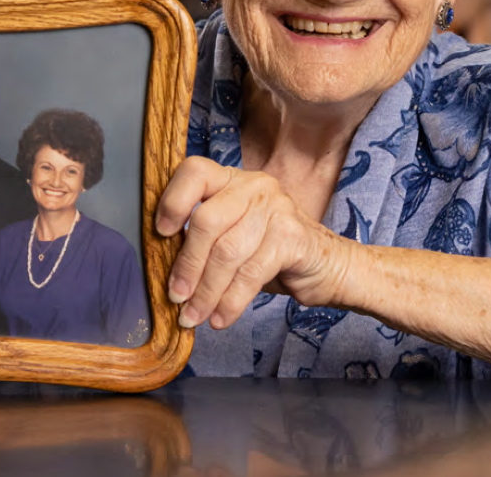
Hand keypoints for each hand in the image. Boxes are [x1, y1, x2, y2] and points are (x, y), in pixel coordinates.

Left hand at [155, 156, 355, 329]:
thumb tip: (163, 271)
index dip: (173, 201)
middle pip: (207, 221)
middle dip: (187, 266)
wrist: (329, 265)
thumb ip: (204, 241)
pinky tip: (220, 318)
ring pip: (227, 253)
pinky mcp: (292, 238)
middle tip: (176, 298)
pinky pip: (250, 274)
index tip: (161, 233)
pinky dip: (230, 302)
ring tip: (194, 316)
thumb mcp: (234, 237)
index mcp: (234, 180)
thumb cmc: (272, 253)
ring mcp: (277, 209)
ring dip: (206, 292)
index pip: (195, 172)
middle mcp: (255, 187)